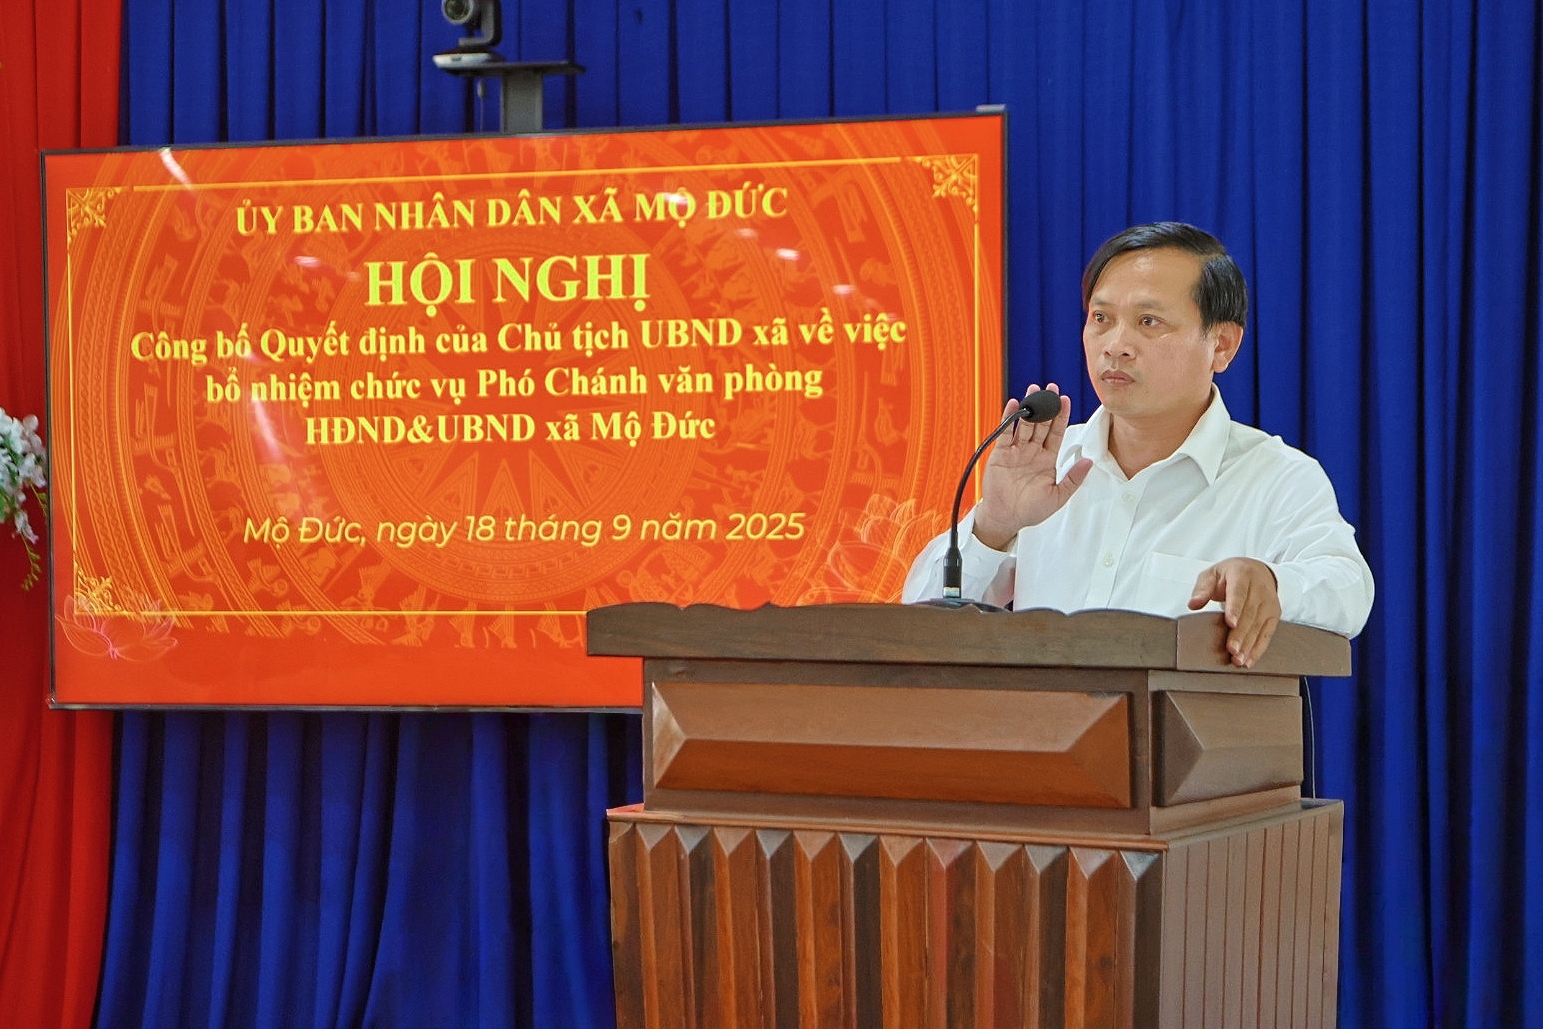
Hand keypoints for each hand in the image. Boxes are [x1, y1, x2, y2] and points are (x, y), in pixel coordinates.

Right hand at [971, 383, 1092, 548]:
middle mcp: (1033, 452)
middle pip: (1041, 423)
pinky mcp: (1001, 454)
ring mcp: (1016, 452)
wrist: (1005, 518)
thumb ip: (1073, 479)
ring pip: (1024, 424)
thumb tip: (1088, 461)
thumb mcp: (1058, 497)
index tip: (1066, 400)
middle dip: (1047, 405)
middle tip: (1050, 388)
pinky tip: (1014, 405)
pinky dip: (1008, 419)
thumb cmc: (1031, 510)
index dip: (1062, 416)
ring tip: (1033, 390)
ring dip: (1029, 407)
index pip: (1057, 432)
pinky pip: (1005, 433)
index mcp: (1048, 459)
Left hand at [1188, 557, 1280, 666]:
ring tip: (1238, 659)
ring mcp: (1269, 602)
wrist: (1258, 571)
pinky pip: (1267, 633)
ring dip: (1249, 645)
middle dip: (1240, 634)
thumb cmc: (1231, 574)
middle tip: (1232, 650)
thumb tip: (1193, 604)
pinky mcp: (1274, 614)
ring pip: (1259, 626)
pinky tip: (1249, 660)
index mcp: (1242, 574)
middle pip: (1250, 613)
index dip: (1235, 608)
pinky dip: (1258, 648)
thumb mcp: (1213, 574)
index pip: (1238, 592)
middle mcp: (1259, 588)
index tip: (1230, 623)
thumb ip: (1202, 589)